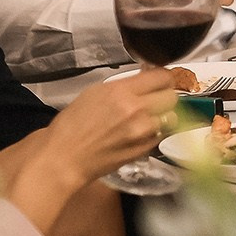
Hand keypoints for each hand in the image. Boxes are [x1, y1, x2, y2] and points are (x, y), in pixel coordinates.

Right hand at [45, 68, 178, 186]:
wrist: (63, 158)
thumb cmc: (72, 126)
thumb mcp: (95, 93)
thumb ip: (124, 85)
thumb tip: (144, 78)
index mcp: (121, 91)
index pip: (162, 76)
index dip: (163, 77)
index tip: (159, 80)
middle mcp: (136, 110)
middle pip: (172, 96)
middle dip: (165, 95)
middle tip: (155, 98)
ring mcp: (142, 132)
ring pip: (171, 117)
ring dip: (163, 115)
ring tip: (148, 118)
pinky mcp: (144, 149)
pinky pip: (161, 136)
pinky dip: (155, 133)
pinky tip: (139, 133)